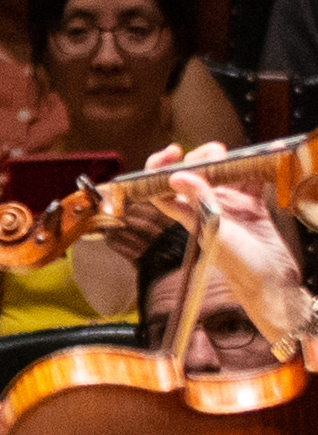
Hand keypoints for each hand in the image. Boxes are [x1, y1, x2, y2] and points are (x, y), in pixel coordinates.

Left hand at [168, 168, 310, 344]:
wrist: (273, 284)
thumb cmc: (240, 267)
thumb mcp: (216, 231)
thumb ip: (200, 203)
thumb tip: (176, 176)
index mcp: (187, 215)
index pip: (162, 188)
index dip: (160, 168)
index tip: (172, 152)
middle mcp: (204, 208)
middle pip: (195, 175)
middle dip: (200, 158)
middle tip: (216, 151)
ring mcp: (228, 206)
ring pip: (222, 176)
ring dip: (227, 161)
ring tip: (235, 153)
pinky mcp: (252, 208)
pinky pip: (250, 183)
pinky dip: (254, 171)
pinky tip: (261, 160)